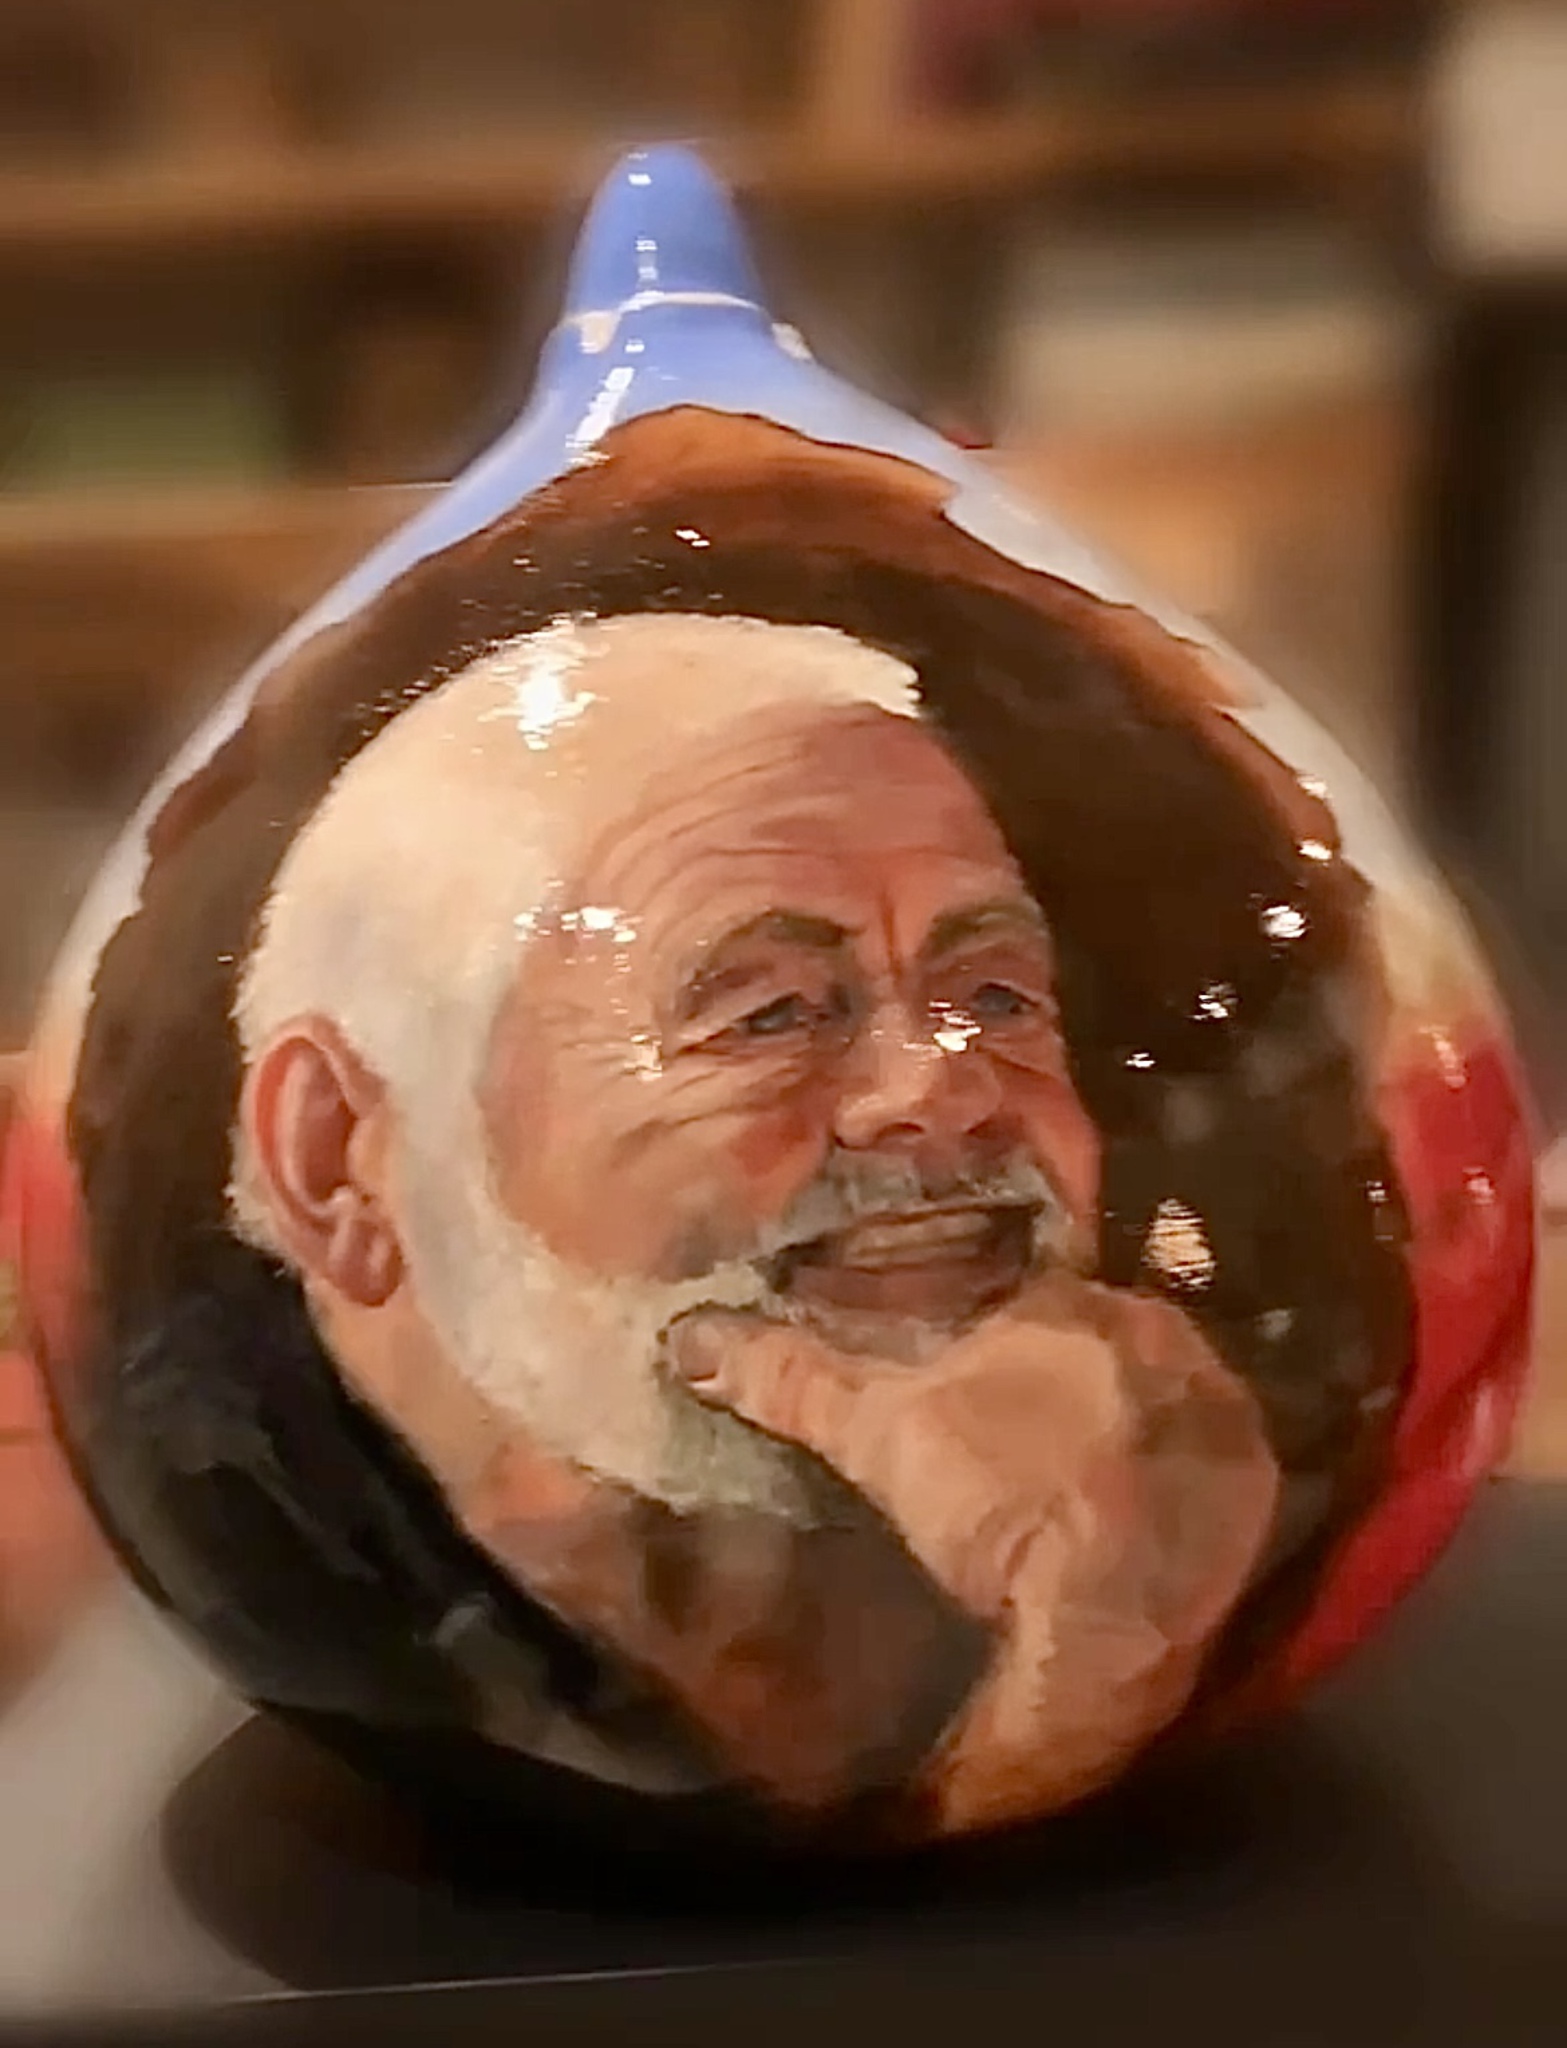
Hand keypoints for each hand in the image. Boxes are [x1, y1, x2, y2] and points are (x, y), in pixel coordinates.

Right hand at [669, 1274, 1280, 1831]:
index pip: (1028, 1291)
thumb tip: (688, 1338)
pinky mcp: (1256, 1481)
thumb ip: (792, 1377)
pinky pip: (1211, 1457)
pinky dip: (1175, 1478)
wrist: (1109, 1616)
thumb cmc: (993, 1500)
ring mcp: (1221, 1406)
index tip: (968, 1374)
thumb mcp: (877, 1434)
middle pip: (1099, 1338)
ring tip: (1069, 1472)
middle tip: (1013, 1425)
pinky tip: (1134, 1514)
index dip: (993, 1329)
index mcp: (1075, 1301)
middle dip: (1062, 1372)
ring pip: (1157, 1393)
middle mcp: (1162, 1333)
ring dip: (1124, 1422)